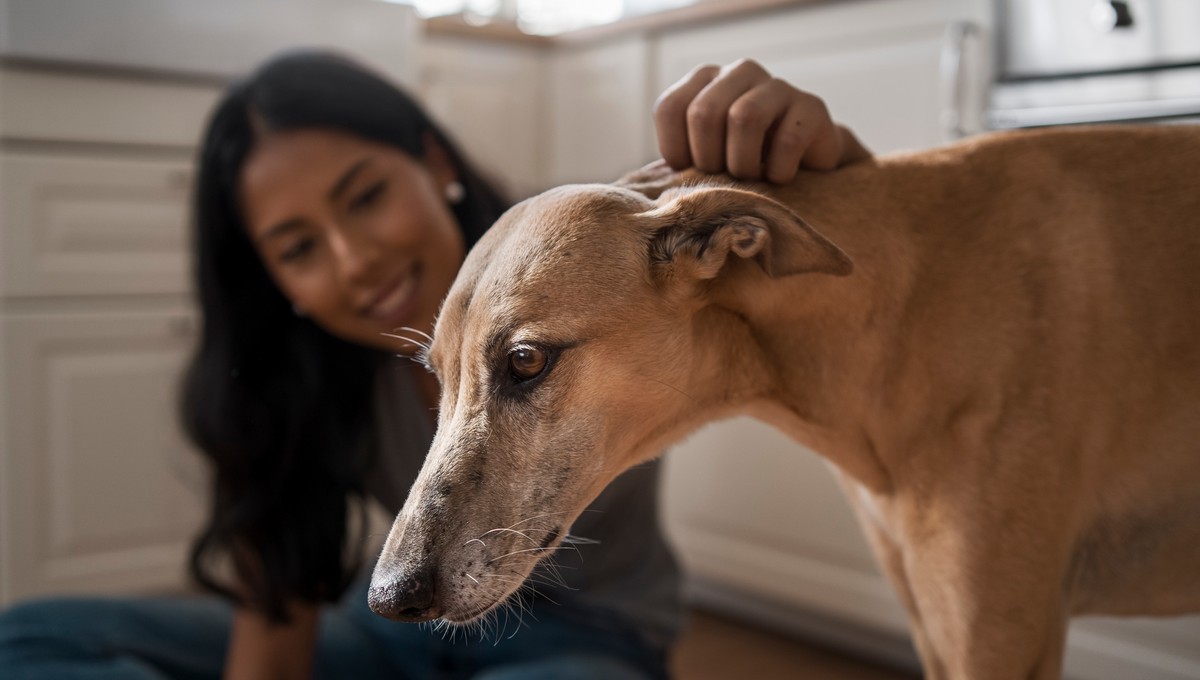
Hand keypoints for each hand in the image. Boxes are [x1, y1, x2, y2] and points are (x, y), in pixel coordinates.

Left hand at [653, 59, 870, 183]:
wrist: (804, 165)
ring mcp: (777, 85)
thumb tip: (644, 185)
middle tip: (724, 176)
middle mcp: (738, 73)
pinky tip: (780, 177)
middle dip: (709, 158)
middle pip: (705, 112)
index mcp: (705, 80)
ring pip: (744, 117)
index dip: (676, 150)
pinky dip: (778, 170)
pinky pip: (786, 139)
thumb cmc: (743, 162)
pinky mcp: (810, 106)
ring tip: (752, 177)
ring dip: (743, 164)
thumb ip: (678, 159)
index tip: (691, 170)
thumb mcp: (704, 157)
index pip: (670, 108)